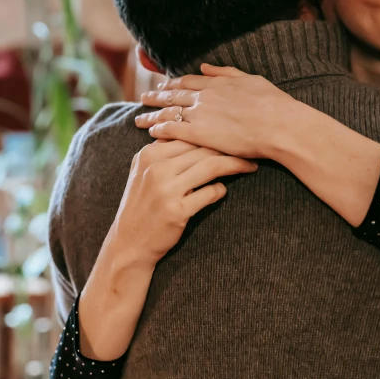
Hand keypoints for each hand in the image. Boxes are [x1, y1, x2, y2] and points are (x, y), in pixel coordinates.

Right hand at [109, 139, 257, 266]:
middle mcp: (156, 168)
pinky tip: (221, 191)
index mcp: (148, 155)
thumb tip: (196, 135)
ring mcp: (166, 189)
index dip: (213, 135)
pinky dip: (220, 190)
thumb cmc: (141, 206)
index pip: (188, 136)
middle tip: (250, 150)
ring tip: (249, 166)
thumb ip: (164, 154)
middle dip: (230, 148)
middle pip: (202, 149)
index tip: (232, 138)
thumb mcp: (142, 173)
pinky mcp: (177, 211)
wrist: (129, 243)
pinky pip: (210, 193)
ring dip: (234, 165)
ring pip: (210, 167)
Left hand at [136, 64, 308, 158]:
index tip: (163, 86)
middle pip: (172, 95)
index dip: (173, 84)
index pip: (187, 81)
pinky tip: (151, 132)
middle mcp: (204, 96)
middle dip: (156, 97)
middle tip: (143, 98)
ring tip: (138, 118)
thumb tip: (205, 67)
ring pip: (168, 112)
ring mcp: (199, 114)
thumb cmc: (273, 104)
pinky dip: (159, 129)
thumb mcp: (251, 80)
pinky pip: (172, 129)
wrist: (279, 124)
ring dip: (152, 114)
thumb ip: (226, 73)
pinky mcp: (198, 132)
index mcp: (216, 83)